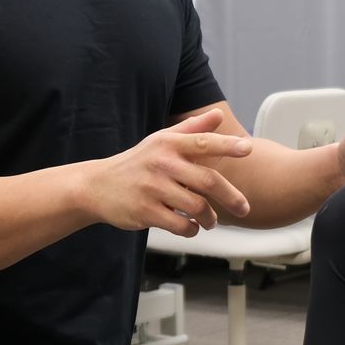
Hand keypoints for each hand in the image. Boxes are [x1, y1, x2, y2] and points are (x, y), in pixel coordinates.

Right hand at [88, 109, 253, 236]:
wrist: (97, 186)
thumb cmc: (137, 163)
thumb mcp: (161, 141)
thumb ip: (193, 129)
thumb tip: (219, 115)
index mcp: (168, 144)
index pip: (202, 142)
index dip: (226, 145)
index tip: (247, 149)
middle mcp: (161, 163)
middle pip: (207, 181)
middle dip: (231, 197)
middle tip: (244, 208)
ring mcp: (152, 189)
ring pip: (197, 207)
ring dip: (211, 218)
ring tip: (212, 221)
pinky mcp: (145, 212)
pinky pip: (181, 225)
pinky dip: (192, 229)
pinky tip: (192, 227)